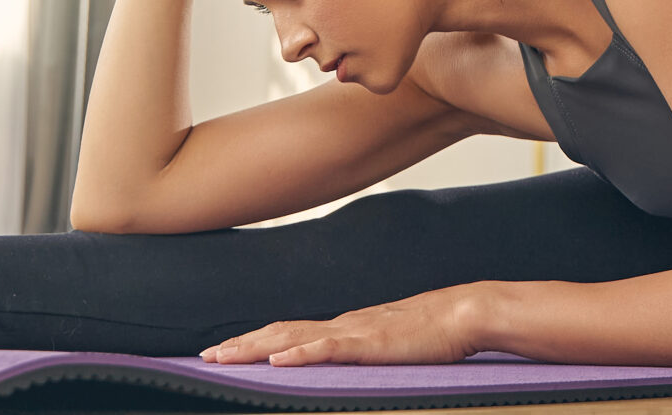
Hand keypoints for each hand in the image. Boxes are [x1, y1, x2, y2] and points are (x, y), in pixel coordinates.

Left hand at [199, 286, 484, 366]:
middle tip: (207, 356)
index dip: (256, 340)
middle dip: (242, 344)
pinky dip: (301, 353)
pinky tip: (279, 360)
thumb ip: (364, 349)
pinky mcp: (371, 342)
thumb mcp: (389, 343)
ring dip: (256, 347)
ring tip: (226, 356)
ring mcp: (354, 331)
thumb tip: (344, 358)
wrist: (464, 312)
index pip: (290, 331)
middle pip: (281, 332)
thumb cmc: (434, 331)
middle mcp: (342, 324)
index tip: (226, 349)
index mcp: (345, 326)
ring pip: (294, 338)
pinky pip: (329, 348)